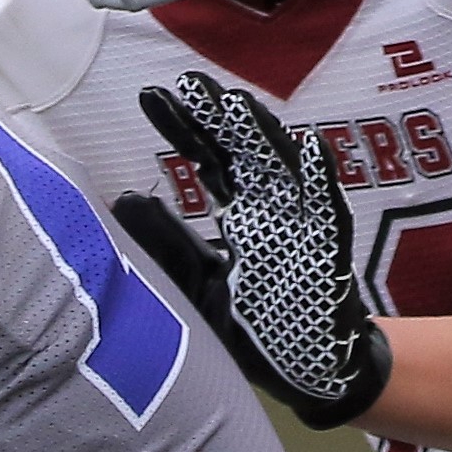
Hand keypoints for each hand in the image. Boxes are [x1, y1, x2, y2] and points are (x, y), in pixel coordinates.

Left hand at [122, 73, 385, 429]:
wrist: (305, 371)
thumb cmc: (253, 326)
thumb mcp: (193, 282)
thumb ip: (165, 242)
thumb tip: (123, 199)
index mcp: (243, 213)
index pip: (210, 158)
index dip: (185, 126)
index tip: (152, 93)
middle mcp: (273, 210)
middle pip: (244, 152)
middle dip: (218, 117)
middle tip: (187, 81)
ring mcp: (302, 227)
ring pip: (283, 169)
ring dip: (261, 136)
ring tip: (234, 103)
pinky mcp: (326, 254)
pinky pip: (328, 212)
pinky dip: (321, 181)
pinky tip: (310, 148)